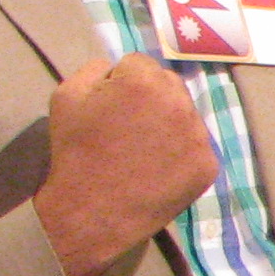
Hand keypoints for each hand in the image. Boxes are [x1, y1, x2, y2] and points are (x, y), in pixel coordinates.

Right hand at [36, 54, 216, 275]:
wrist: (92, 212)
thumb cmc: (75, 151)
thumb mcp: (66, 96)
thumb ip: (95, 69)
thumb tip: (117, 68)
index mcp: (145, 81)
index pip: (138, 63)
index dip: (120, 82)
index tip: (109, 105)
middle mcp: (180, 103)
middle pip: (168, 84)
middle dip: (149, 96)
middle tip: (127, 126)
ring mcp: (199, 136)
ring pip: (185, 113)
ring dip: (167, 121)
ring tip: (142, 148)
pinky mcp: (208, 164)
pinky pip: (195, 144)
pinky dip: (180, 151)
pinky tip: (157, 166)